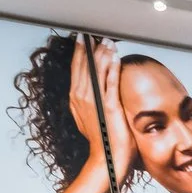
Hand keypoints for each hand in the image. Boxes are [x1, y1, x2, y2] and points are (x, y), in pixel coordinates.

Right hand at [66, 37, 134, 184]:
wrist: (106, 158)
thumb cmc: (102, 139)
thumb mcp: (89, 116)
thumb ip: (89, 101)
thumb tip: (90, 90)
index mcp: (76, 98)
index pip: (77, 69)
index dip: (80, 53)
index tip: (83, 39)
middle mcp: (81, 97)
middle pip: (85, 66)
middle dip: (89, 49)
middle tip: (94, 34)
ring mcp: (94, 101)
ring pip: (96, 71)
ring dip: (102, 54)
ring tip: (107, 41)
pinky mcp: (109, 106)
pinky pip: (110, 82)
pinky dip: (112, 68)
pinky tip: (115, 57)